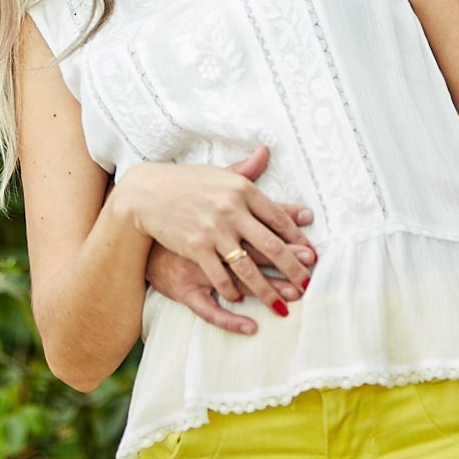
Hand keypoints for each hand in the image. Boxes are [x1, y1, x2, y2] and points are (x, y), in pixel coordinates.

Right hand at [116, 148, 314, 318]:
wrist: (146, 192)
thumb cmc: (185, 183)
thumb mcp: (218, 173)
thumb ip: (246, 169)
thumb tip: (266, 152)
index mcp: (242, 189)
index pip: (278, 218)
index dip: (297, 239)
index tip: (311, 255)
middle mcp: (232, 209)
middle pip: (271, 245)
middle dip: (292, 269)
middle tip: (307, 286)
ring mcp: (214, 230)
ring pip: (248, 267)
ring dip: (267, 290)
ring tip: (282, 306)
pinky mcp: (196, 247)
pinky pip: (219, 276)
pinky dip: (231, 291)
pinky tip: (240, 301)